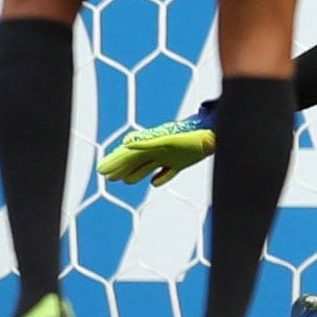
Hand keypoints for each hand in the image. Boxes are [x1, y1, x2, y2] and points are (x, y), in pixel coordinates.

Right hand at [99, 111, 216, 185]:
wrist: (214, 134)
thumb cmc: (192, 136)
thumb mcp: (168, 140)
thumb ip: (147, 141)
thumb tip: (126, 142)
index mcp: (153, 146)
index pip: (128, 155)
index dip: (115, 162)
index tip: (102, 170)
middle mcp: (159, 151)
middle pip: (135, 162)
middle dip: (120, 168)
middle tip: (107, 175)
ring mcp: (170, 157)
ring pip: (147, 168)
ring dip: (134, 173)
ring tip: (123, 179)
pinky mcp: (181, 163)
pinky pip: (168, 173)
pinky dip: (160, 178)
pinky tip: (155, 182)